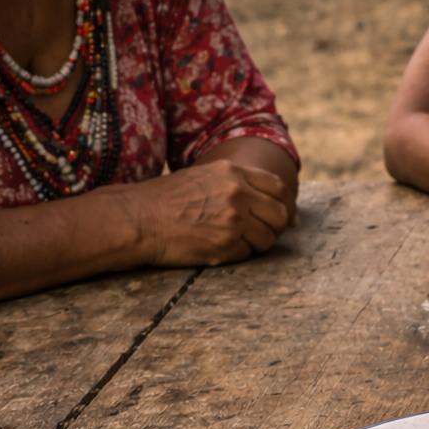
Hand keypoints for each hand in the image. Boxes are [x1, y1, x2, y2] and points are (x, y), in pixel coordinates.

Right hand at [124, 160, 292, 266]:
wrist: (139, 218)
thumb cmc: (166, 199)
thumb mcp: (204, 177)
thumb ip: (236, 184)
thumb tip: (266, 200)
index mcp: (233, 173)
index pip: (277, 187)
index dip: (288, 204)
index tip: (289, 218)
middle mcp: (237, 193)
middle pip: (280, 214)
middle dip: (277, 228)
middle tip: (264, 234)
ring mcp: (233, 219)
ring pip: (267, 238)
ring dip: (256, 244)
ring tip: (233, 242)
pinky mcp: (226, 244)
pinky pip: (247, 254)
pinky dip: (237, 255)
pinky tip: (216, 248)